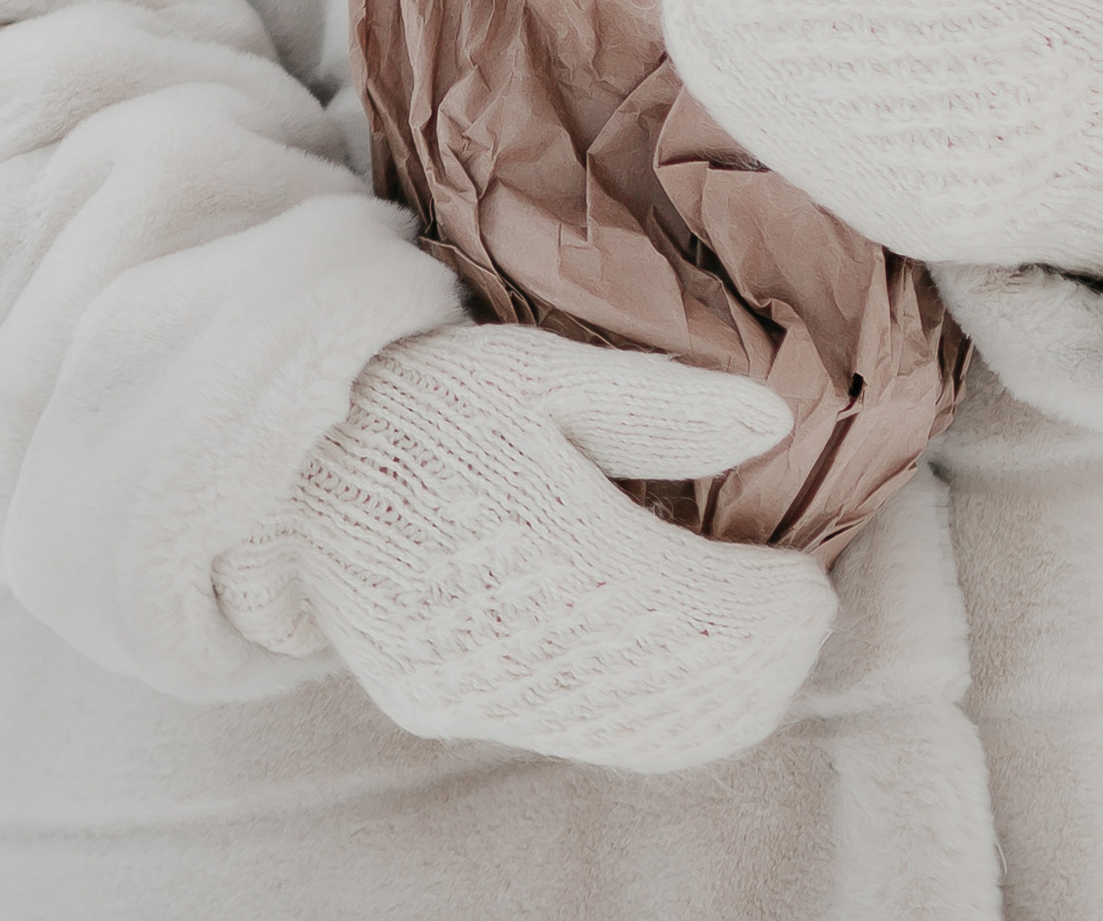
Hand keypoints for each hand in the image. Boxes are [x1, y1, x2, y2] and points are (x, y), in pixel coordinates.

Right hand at [214, 325, 834, 771]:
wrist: (291, 451)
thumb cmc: (431, 392)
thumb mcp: (543, 368)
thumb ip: (660, 401)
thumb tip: (775, 419)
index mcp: (538, 537)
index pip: (696, 618)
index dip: (770, 616)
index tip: (811, 587)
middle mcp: (502, 632)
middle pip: (672, 694)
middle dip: (757, 670)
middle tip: (801, 621)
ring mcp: (464, 680)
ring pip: (626, 732)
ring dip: (710, 707)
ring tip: (759, 655)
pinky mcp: (436, 701)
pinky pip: (569, 732)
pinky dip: (643, 721)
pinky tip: (680, 684)